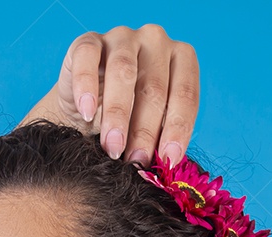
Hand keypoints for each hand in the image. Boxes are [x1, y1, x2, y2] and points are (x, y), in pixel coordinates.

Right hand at [18, 24, 199, 166]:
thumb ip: (162, 138)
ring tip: (113, 147)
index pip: (185, 93)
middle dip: (145, 129)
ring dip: (118, 114)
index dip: (178, 128)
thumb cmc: (129, 117)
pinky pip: (87, 58)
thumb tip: (167, 165)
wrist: (86, 108)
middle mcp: (156, 41)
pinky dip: (85, 86)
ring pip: (123, 72)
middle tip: (136, 160)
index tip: (168, 160)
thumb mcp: (153, 125)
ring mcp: (122, 37)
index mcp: (181, 59)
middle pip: (153, 87)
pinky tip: (86, 112)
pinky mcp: (88, 41)